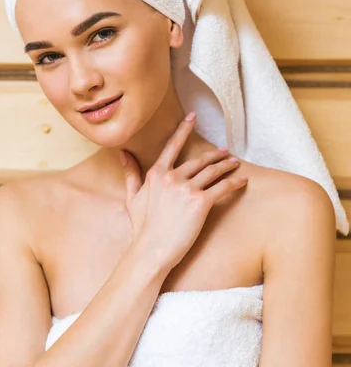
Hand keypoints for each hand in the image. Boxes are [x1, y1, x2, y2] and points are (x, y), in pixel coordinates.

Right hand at [119, 112, 247, 274]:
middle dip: (215, 155)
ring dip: (226, 166)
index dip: (184, 129)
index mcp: (156, 174)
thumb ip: (130, 173)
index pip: (172, 145)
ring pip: (212, 171)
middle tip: (225, 153)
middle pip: (199, 160)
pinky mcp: (201, 202)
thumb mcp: (132, 198)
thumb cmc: (142, 228)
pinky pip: (222, 187)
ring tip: (235, 163)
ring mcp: (187, 189)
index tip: (193, 116)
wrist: (151, 250)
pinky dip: (234, 182)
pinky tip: (242, 180)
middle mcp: (172, 177)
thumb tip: (122, 154)